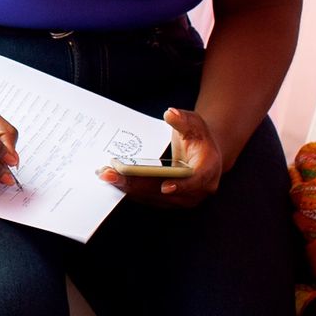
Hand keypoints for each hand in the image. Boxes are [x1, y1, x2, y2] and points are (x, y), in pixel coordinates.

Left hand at [97, 107, 222, 207]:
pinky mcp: (168, 201)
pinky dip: (130, 189)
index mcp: (208, 170)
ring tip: (107, 175)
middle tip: (113, 175)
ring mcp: (182, 198)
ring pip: (153, 197)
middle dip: (137, 184)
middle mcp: (197, 190)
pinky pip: (147, 197)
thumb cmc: (198, 138)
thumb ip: (183, 119)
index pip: (195, 180)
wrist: (203, 154)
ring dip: (128, 187)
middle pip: (165, 192)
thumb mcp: (194, 124)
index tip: (165, 186)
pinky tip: (113, 179)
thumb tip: (170, 114)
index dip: (181, 185)